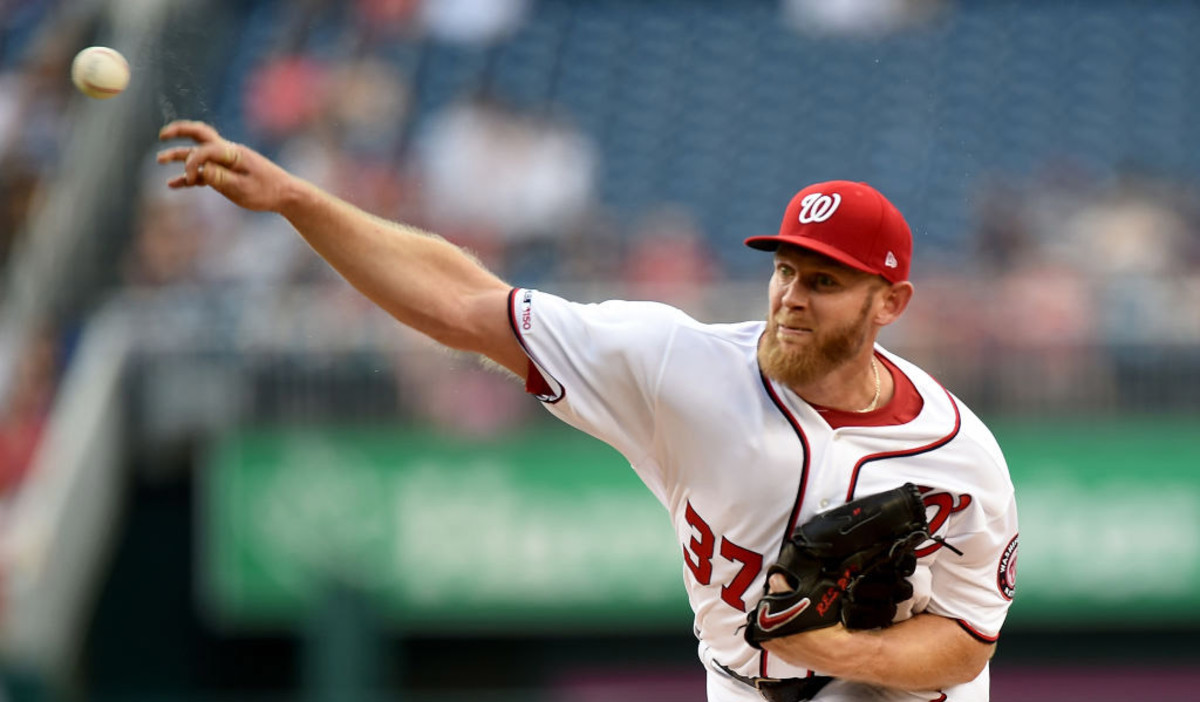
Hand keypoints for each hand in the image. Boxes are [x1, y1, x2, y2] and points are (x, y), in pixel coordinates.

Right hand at [156, 120, 292, 211]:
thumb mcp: (243, 188)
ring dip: (179, 155)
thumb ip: (220, 178)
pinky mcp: (227, 173)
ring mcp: (226, 162)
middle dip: (180, 132)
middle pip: (200, 135)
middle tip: (162, 135)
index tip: (194, 180)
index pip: (204, 150)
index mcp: (233, 152)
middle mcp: (228, 152)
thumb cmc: (267, 191)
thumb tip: (200, 170)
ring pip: (198, 153)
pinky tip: (173, 184)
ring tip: (159, 159)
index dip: (192, 163)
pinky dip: (189, 176)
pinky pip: (204, 171)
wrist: (286, 195)